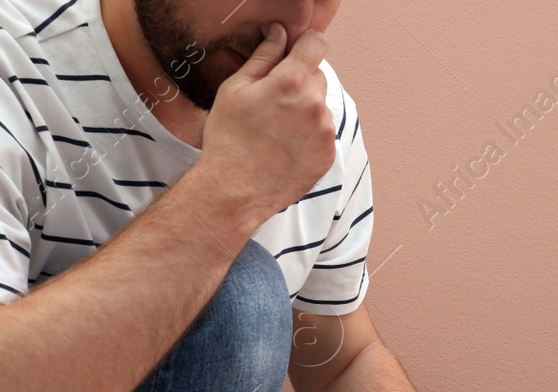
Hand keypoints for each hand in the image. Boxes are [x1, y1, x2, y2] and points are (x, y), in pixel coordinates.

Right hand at [196, 23, 335, 226]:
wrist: (234, 191)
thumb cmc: (228, 139)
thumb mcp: (236, 89)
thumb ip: (264, 56)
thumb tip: (280, 34)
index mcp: (292, 81)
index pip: (316, 43)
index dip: (303, 45)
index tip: (293, 54)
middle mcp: (315, 105)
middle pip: (317, 76)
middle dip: (299, 82)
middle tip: (272, 102)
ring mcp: (325, 132)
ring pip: (320, 106)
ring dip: (304, 111)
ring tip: (276, 130)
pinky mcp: (328, 155)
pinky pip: (323, 133)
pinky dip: (309, 135)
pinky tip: (284, 146)